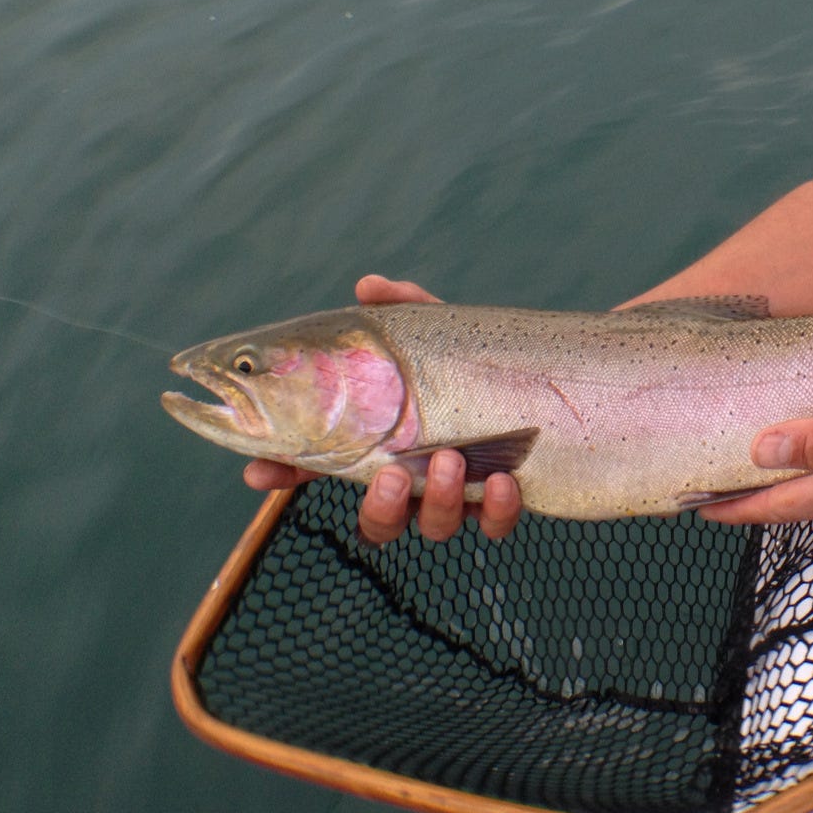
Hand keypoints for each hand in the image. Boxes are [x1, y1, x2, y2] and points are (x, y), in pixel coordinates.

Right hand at [242, 273, 524, 542]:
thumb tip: (370, 286)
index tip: (260, 472)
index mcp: (383, 442)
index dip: (285, 472)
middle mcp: (416, 479)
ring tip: (449, 459)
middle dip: (379, 508)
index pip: (321, 466)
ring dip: (436, 499)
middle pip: (378, 523)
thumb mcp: (438, 329)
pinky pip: (493, 523)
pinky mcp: (503, 503)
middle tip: (388, 474)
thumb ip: (405, 309)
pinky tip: (503, 480)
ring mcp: (459, 495)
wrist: (552, 380)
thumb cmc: (474, 358)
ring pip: (433, 526)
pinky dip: (496, 509)